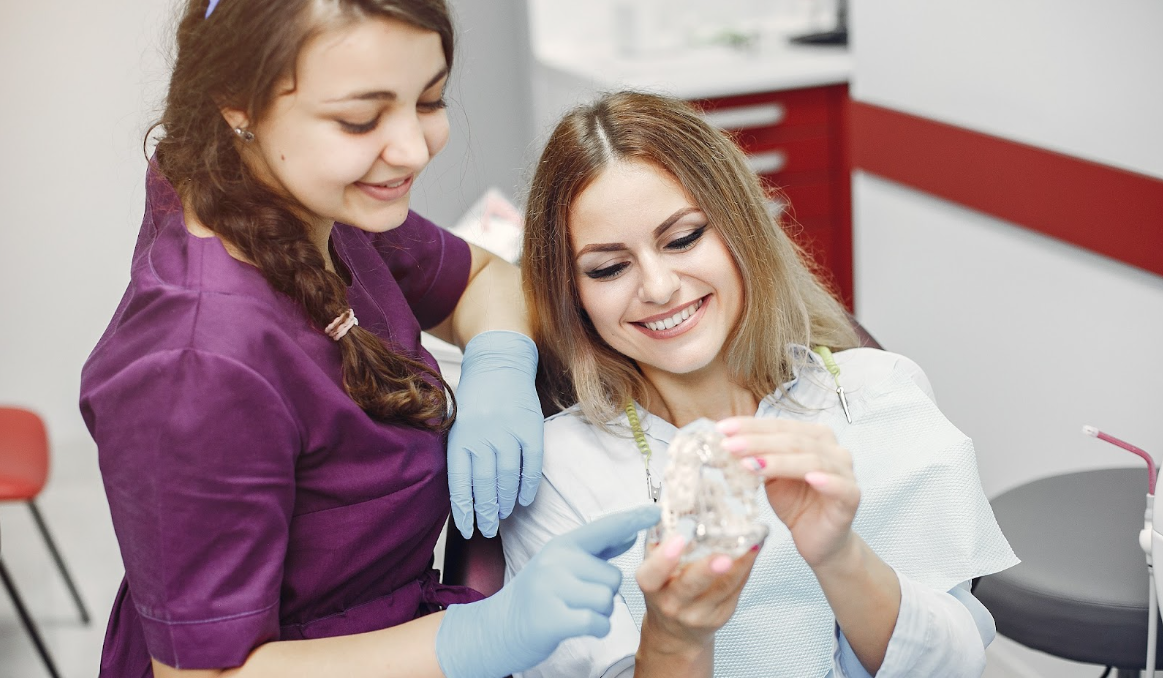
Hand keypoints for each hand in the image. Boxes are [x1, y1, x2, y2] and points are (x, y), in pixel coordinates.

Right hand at [435, 505, 661, 677]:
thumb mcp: (562, 566)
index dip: (632, 519)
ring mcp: (552, 588)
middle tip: (578, 599)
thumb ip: (596, 551)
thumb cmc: (538, 596)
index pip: (604, 528)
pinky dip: (597, 629)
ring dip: (600, 612)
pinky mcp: (553, 618)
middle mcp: (556, 561)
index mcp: (562, 545)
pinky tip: (578, 626)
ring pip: (607, 600)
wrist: (498, 628)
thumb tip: (629, 534)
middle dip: (605, 593)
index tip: (656, 511)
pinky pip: (598, 622)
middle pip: (613, 576)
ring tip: (575, 612)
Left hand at [447, 330, 543, 538]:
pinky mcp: (530, 428)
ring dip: (505, 502)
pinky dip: (527, 486)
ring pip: (507, 478)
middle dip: (486, 513)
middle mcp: (482, 436)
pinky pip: (531, 465)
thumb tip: (464, 497)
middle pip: (485, 485)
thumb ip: (460, 455)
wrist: (499, 364)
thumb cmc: (476, 400)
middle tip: (487, 529)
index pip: (460, 483)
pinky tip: (522, 500)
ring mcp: (507, 432)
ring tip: (503, 515)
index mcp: (460, 437)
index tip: (468, 529)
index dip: (464, 510)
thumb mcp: (457, 424)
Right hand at [637, 537, 758, 653]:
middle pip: (690, 586)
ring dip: (739, 566)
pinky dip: (745, 568)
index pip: (652, 575)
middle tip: (723, 556)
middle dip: (707, 570)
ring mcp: (698, 614)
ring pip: (722, 588)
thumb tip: (687, 507)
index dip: (664, 558)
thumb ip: (664, 543)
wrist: (675, 631)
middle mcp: (672, 603)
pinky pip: (735, 590)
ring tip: (751, 545)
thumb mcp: (655, 568)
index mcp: (652, 586)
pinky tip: (753, 551)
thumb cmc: (665, 589)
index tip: (679, 540)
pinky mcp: (720, 616)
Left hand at [718, 417, 859, 568]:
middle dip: (757, 442)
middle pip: (792, 440)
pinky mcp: (851, 496)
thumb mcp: (770, 477)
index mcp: (813, 437)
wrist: (818, 540)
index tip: (721, 428)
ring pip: (811, 459)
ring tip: (751, 464)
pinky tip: (810, 478)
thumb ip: (757, 457)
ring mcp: (845, 471)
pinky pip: (840, 485)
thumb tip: (725, 440)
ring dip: (779, 461)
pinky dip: (826, 480)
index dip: (750, 425)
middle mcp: (833, 449)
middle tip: (729, 446)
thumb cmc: (795, 503)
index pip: (779, 425)